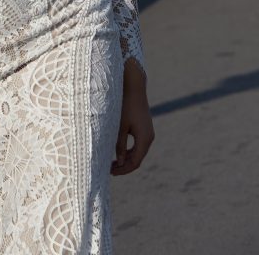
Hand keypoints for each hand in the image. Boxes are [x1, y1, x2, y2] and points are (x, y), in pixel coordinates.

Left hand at [110, 58, 154, 175]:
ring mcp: (148, 132)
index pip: (135, 162)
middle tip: (109, 169)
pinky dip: (129, 151)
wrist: (134, 86)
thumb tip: (120, 162)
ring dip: (126, 159)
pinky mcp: (144, 127)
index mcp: (144, 139)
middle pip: (137, 159)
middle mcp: (149, 137)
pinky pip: (138, 144)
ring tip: (112, 162)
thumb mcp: (120, 126)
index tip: (110, 172)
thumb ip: (120, 145)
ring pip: (138, 152)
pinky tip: (118, 151)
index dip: (123, 170)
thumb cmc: (125, 105)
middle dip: (124, 166)